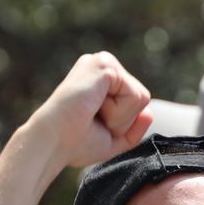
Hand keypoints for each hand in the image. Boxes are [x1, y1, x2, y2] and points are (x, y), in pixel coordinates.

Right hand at [26, 52, 152, 169]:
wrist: (52, 142)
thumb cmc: (74, 143)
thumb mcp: (113, 140)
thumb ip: (134, 129)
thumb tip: (150, 113)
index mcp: (102, 78)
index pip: (136, 102)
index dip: (121, 123)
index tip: (92, 124)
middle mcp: (103, 64)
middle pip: (142, 98)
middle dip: (123, 120)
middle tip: (92, 120)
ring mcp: (103, 61)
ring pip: (141, 97)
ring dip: (119, 117)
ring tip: (92, 113)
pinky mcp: (105, 65)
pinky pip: (134, 96)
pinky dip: (117, 112)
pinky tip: (93, 107)